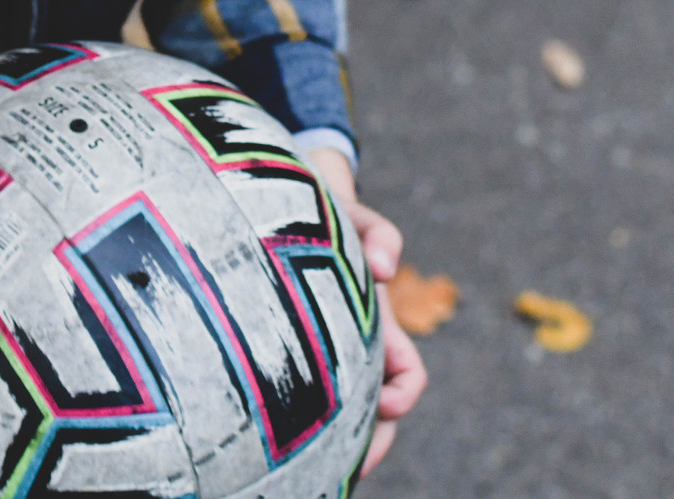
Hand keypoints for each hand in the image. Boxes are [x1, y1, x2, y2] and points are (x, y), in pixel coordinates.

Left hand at [304, 149, 428, 477]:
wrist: (277, 204)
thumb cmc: (321, 213)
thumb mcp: (352, 215)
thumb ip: (378, 234)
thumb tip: (385, 269)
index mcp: (376, 324)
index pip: (405, 375)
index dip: (403, 395)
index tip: (389, 405)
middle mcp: (351, 349)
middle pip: (373, 413)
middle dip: (370, 444)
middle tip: (350, 469)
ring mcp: (320, 355)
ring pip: (337, 413)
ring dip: (333, 443)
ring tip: (311, 470)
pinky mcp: (285, 354)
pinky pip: (296, 400)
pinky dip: (297, 426)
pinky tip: (269, 443)